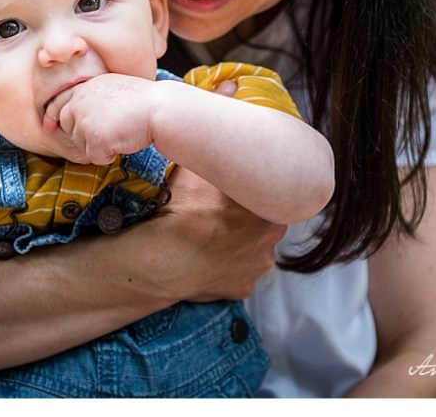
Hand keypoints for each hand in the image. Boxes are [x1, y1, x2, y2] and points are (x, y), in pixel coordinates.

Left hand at [53, 73, 156, 164]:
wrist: (161, 109)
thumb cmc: (146, 101)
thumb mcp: (114, 87)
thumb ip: (95, 97)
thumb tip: (81, 115)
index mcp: (86, 87)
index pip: (60, 104)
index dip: (52, 116)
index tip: (47, 126)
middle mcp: (81, 101)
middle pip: (69, 128)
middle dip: (84, 136)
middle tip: (107, 134)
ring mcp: (86, 120)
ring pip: (82, 145)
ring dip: (99, 146)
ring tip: (121, 133)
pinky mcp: (95, 138)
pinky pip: (95, 156)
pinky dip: (109, 156)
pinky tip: (123, 142)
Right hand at [147, 165, 285, 301]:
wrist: (165, 258)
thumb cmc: (184, 211)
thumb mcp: (197, 171)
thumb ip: (212, 159)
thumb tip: (209, 145)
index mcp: (269, 210)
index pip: (267, 196)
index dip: (248, 193)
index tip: (232, 191)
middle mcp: (270, 241)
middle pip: (262, 224)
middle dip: (246, 219)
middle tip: (220, 213)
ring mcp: (256, 268)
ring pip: (252, 250)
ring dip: (237, 244)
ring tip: (212, 237)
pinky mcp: (241, 289)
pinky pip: (237, 274)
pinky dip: (225, 268)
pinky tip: (208, 259)